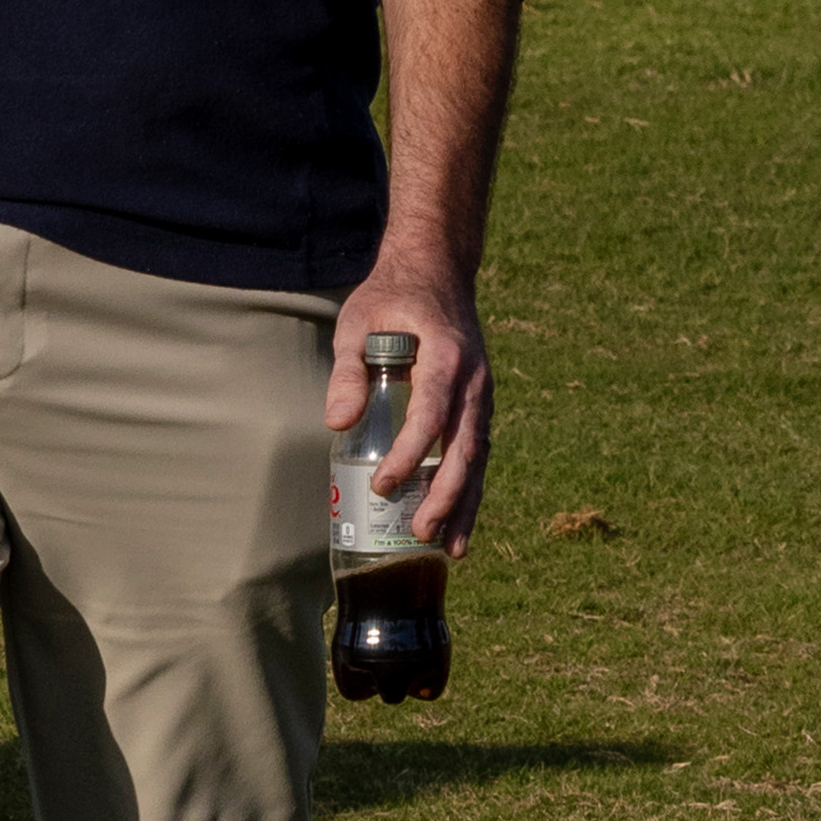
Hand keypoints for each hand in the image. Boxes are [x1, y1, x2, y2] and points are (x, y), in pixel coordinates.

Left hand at [328, 257, 490, 552]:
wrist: (437, 270)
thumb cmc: (392, 296)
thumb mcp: (359, 319)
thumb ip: (347, 368)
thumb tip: (338, 423)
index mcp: (447, 356)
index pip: (432, 414)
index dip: (409, 453)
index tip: (383, 483)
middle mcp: (475, 380)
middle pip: (466, 447)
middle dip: (446, 496)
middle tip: (420, 533)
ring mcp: (483, 394)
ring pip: (479, 457)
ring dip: (466, 504)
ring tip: (452, 549)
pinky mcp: (478, 405)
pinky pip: (478, 452)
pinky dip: (470, 489)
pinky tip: (456, 524)